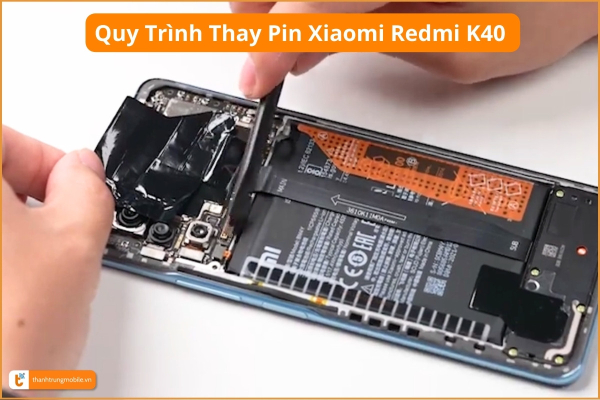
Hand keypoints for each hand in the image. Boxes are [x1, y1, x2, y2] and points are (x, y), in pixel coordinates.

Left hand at [2, 126, 113, 394]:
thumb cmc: (6, 336)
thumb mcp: (76, 243)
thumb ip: (89, 189)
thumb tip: (84, 172)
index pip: (6, 136)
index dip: (46, 158)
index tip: (70, 186)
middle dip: (32, 197)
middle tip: (58, 230)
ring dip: (15, 231)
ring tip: (37, 271)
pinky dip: (2, 258)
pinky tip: (14, 289)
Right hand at [231, 2, 597, 97]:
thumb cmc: (552, 7)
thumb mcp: (464, 50)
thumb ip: (383, 42)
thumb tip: (320, 40)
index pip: (324, 4)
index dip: (278, 41)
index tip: (256, 77)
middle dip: (263, 8)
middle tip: (253, 48)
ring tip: (278, 33)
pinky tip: (316, 14)